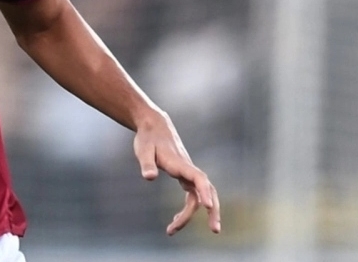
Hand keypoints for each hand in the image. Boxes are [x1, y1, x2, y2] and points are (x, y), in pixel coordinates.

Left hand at [134, 111, 221, 235]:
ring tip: (173, 230)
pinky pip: (193, 196)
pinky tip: (174, 219)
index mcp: (180, 164)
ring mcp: (188, 173)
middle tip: (215, 230)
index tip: (207, 206)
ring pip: (202, 196)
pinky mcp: (184, 176)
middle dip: (213, 211)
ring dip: (197, 215)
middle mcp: (188, 170)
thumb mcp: (143, 150)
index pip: (198, 179)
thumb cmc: (148, 138)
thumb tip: (149, 178)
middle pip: (208, 191)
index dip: (204, 192)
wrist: (154, 126)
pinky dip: (188, 209)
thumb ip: (147, 164)